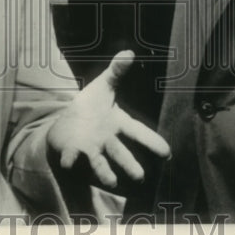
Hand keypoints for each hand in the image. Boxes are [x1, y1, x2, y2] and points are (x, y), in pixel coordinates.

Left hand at [47, 50, 169, 192]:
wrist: (67, 121)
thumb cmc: (91, 105)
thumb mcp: (104, 85)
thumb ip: (117, 71)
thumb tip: (129, 52)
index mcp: (117, 123)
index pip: (138, 132)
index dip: (153, 142)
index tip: (168, 153)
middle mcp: (107, 139)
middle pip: (121, 153)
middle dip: (130, 165)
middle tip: (141, 177)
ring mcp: (91, 147)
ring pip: (101, 162)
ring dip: (105, 172)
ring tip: (111, 182)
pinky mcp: (74, 150)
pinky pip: (73, 156)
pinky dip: (71, 160)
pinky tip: (69, 163)